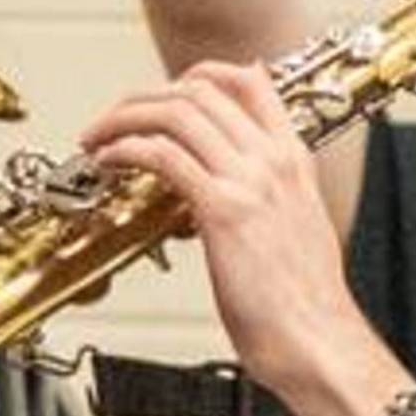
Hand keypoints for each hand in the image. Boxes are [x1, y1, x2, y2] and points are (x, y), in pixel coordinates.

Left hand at [96, 66, 389, 415]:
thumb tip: (224, 189)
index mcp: (294, 161)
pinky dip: (125, 149)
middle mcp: (275, 161)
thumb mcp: (294, 230)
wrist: (317, 341)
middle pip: (201, 90)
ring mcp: (251, 182)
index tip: (165, 91)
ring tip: (97, 140)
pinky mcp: (224, 210)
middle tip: (113, 120)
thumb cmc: (302, 303)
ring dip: (123, 117)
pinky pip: (163, 155)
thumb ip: (265, 197)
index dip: (199, 74)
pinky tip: (108, 164)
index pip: (251, 81)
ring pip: (176, 112)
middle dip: (143, 97)